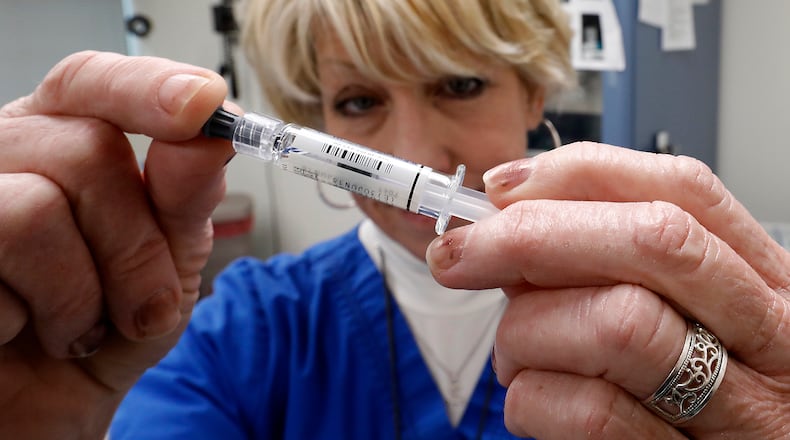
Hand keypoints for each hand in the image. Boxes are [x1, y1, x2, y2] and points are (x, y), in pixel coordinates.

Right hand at [0, 51, 231, 436]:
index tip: (205, 103)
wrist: (54, 405)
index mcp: (64, 140)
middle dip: (137, 247)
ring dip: (83, 294)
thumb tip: (207, 139)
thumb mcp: (168, 263)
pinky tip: (22, 333)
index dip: (147, 88)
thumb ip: (184, 201)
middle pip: (86, 153)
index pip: (94, 83)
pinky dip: (31, 321)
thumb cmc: (109, 324)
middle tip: (141, 307)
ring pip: (33, 211)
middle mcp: (7, 156)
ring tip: (79, 326)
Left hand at [427, 142, 789, 438]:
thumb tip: (508, 224)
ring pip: (616, 324)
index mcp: (760, 279)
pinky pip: (588, 412)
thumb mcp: (676, 311)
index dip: (579, 174)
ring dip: (527, 333)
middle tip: (457, 254)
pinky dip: (531, 398)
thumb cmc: (691, 386)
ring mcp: (736, 407)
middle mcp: (766, 335)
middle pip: (651, 243)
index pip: (680, 188)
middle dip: (529, 236)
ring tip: (514, 353)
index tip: (501, 187)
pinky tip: (531, 400)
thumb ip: (606, 262)